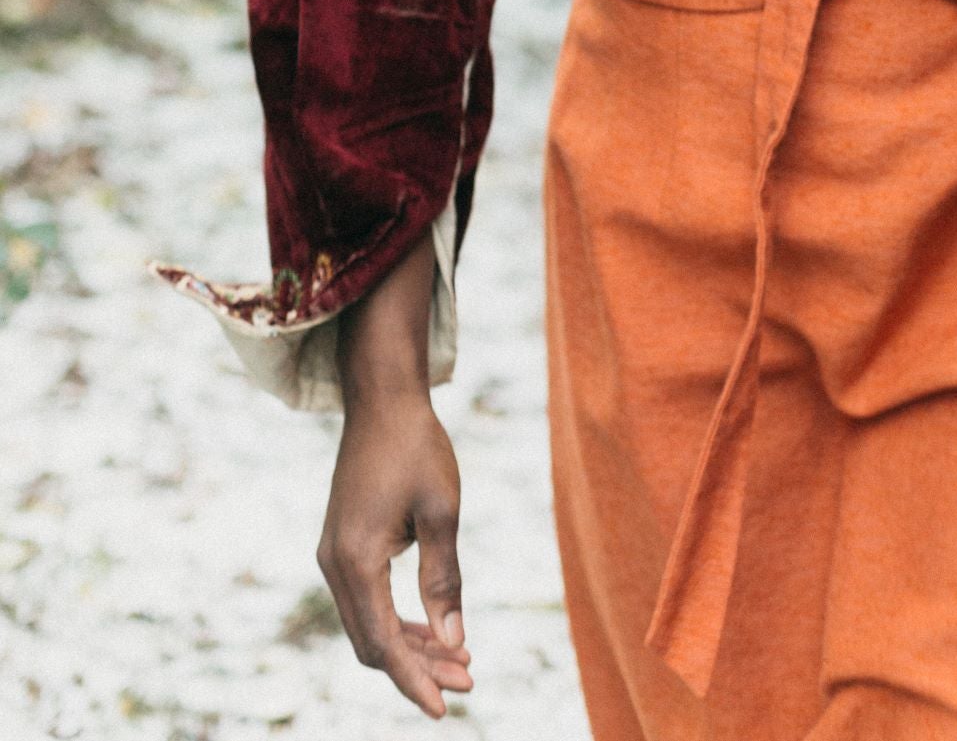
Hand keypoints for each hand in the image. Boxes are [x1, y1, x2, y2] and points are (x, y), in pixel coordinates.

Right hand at [317, 390, 472, 716]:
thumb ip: (444, 580)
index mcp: (356, 560)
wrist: (383, 400)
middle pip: (373, 642)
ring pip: (369, 624)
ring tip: (460, 660)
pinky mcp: (342, 545)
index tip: (446, 709)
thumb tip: (454, 642)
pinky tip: (433, 628)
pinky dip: (398, 620)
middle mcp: (335, 564)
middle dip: (418, 668)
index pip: (383, 643)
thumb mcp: (442, 511)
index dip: (414, 680)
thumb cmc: (417, 447)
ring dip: (411, 646)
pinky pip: (368, 600)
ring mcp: (334, 555)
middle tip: (468, 680)